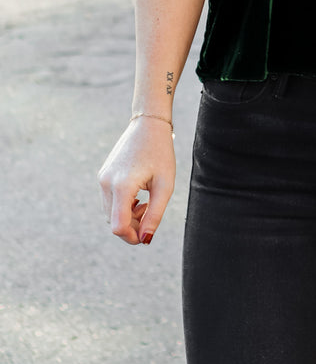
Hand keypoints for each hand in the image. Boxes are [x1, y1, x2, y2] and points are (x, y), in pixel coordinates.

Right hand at [98, 117, 175, 244]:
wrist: (148, 124)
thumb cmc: (160, 153)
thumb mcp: (164, 185)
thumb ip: (155, 214)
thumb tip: (145, 239)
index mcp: (122, 186)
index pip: (119, 226)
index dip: (132, 237)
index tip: (148, 234)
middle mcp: (106, 183)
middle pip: (114, 222)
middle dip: (132, 227)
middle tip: (151, 212)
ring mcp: (102, 179)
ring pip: (111, 213)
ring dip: (128, 217)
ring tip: (146, 203)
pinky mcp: (103, 176)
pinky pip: (110, 202)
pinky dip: (122, 207)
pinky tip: (138, 197)